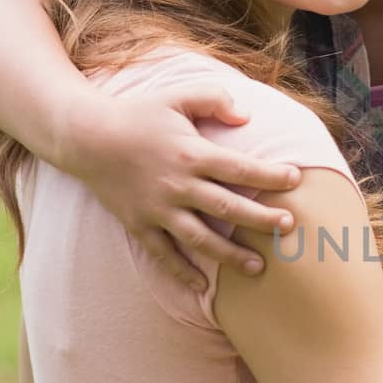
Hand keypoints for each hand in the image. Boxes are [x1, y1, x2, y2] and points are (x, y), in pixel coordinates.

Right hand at [62, 85, 301, 288]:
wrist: (86, 137)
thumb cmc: (138, 114)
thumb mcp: (176, 96)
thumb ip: (213, 99)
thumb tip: (246, 115)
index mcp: (190, 153)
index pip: (239, 167)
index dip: (269, 174)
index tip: (296, 179)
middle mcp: (177, 184)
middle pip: (226, 206)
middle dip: (260, 218)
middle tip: (289, 227)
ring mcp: (157, 208)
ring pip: (199, 237)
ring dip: (230, 254)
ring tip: (259, 267)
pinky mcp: (139, 224)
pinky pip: (163, 253)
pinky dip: (181, 272)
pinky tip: (203, 286)